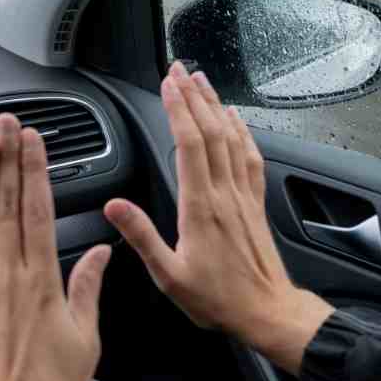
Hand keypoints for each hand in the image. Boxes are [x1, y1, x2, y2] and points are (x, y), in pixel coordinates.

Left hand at [0, 114, 110, 380]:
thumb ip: (88, 289)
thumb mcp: (84, 341)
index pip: (38, 210)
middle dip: (7, 159)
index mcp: (42, 281)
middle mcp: (6, 275)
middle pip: (7, 204)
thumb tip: (100, 253)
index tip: (34, 141)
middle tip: (6, 123)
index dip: (35, 170)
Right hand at [103, 62, 333, 373]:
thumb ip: (142, 236)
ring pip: (232, 138)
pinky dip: (242, 132)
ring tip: (204, 81)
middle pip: (211, 131)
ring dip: (216, 106)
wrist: (266, 310)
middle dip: (194, 96)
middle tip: (181, 69)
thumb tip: (114, 206)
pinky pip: (250, 157)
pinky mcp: (255, 202)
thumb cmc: (217, 298)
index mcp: (201, 207)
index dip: (179, 109)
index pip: (189, 144)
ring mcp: (243, 195)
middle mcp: (225, 193)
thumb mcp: (169, 274)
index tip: (169, 84)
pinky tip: (236, 119)